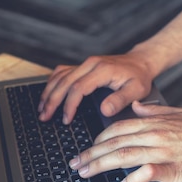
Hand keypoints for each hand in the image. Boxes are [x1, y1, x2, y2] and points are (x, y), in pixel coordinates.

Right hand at [38, 52, 153, 123]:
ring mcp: (85, 64)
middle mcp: (90, 64)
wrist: (140, 62)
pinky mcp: (83, 66)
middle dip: (52, 100)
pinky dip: (52, 83)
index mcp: (102, 70)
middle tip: (44, 117)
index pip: (78, 88)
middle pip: (64, 81)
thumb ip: (120, 100)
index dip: (69, 105)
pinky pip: (62, 72)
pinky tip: (48, 94)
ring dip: (48, 92)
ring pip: (59, 76)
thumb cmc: (139, 77)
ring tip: (41, 108)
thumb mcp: (136, 90)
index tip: (66, 119)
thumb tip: (104, 110)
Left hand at [69, 101, 181, 181]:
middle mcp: (155, 135)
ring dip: (101, 165)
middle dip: (91, 154)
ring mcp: (163, 152)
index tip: (86, 148)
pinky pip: (149, 172)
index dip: (97, 139)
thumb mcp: (178, 114)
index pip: (117, 129)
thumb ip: (154, 110)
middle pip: (115, 143)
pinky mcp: (174, 169)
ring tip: (86, 173)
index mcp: (154, 123)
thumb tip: (135, 107)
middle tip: (76, 164)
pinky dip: (134, 177)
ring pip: (124, 156)